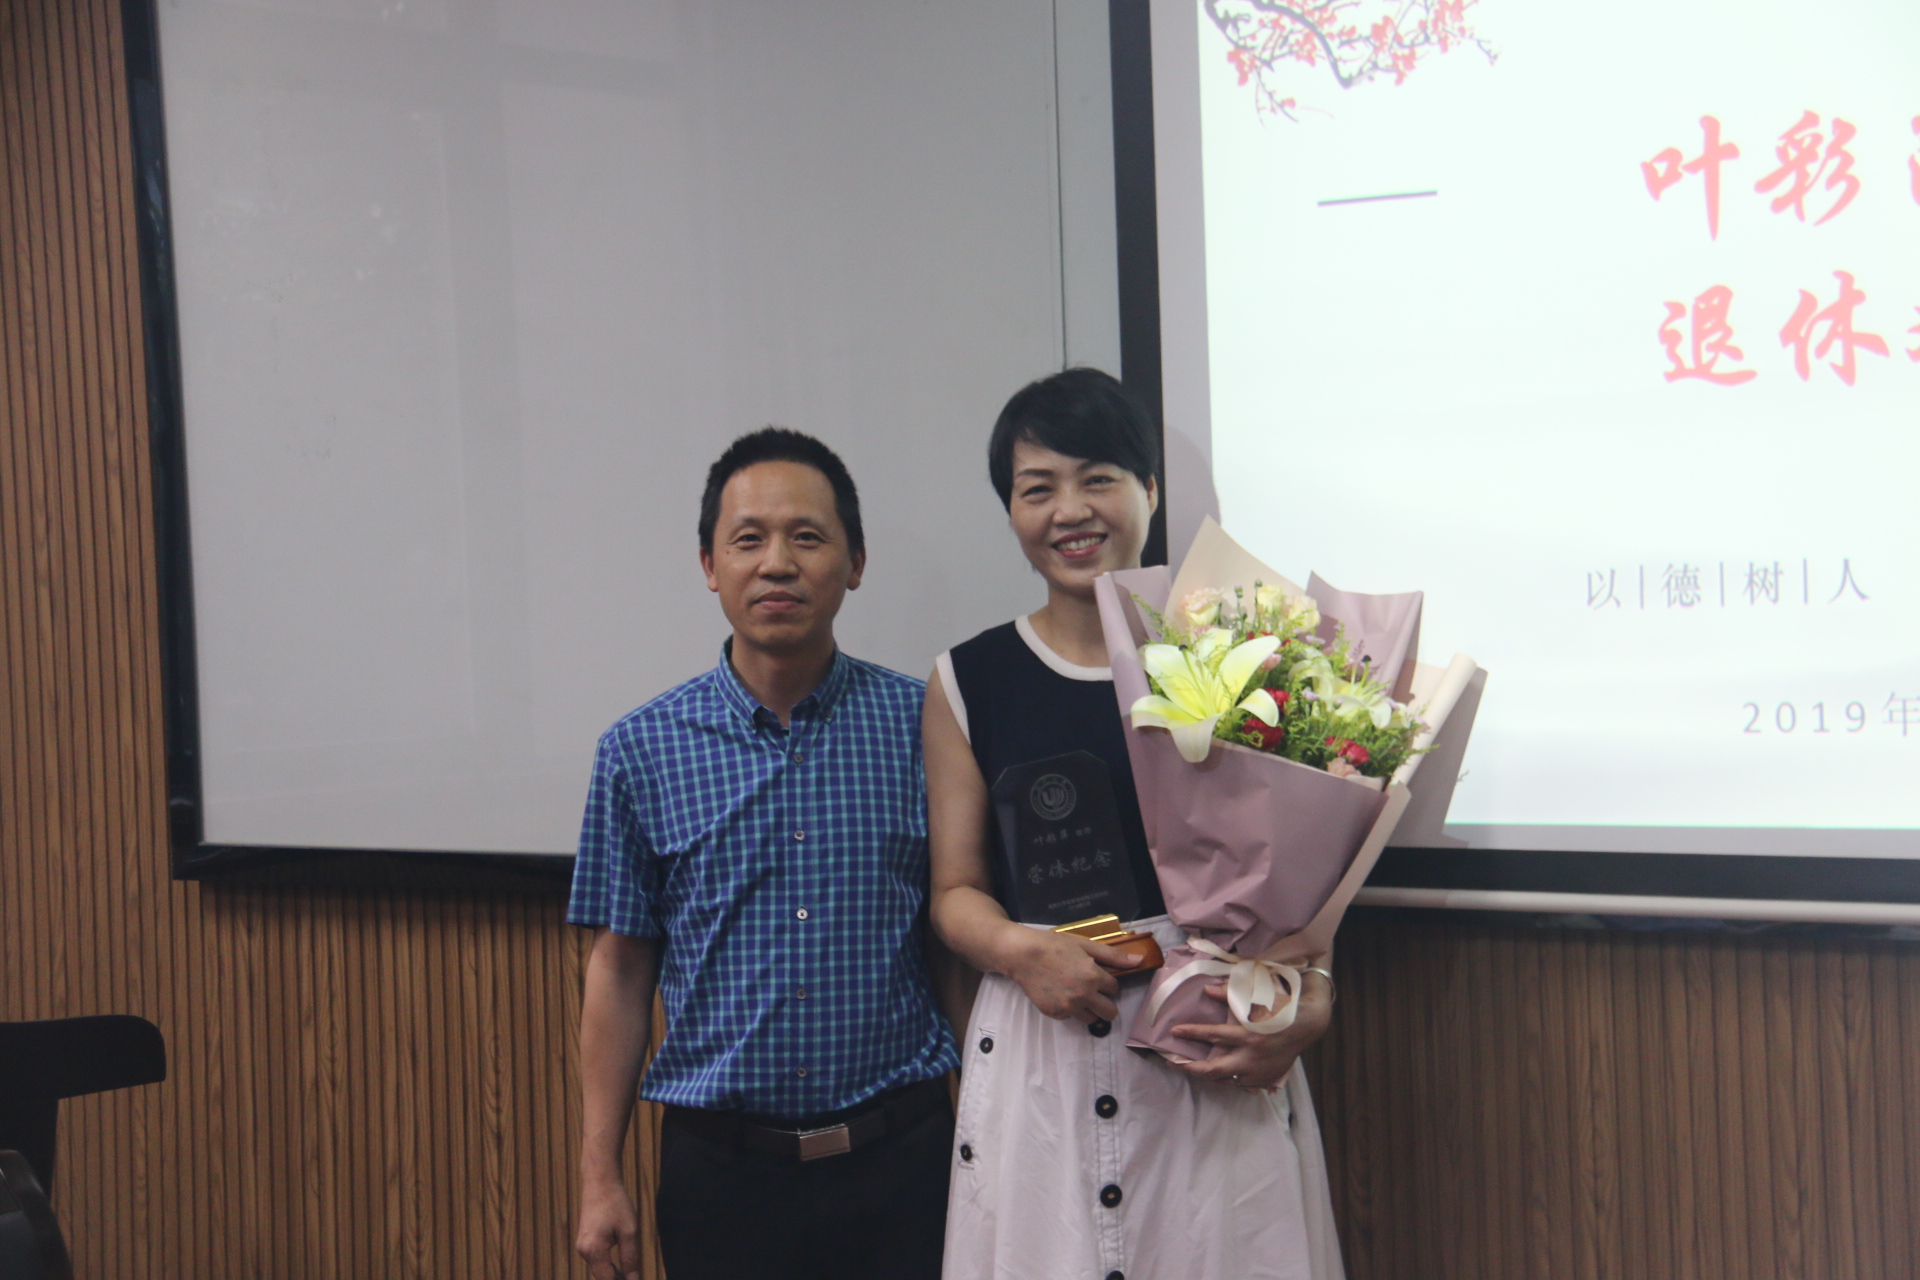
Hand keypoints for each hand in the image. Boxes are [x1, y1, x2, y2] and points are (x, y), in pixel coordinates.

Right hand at [576, 1175, 642, 1279]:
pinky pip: (596, 1260)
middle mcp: (584, 1251)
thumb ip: (630, 1258)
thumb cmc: (616, 1204)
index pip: (607, 1279)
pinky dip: (608, 1266)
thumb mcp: (629, 1231)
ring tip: (630, 1275)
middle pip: (601, 1276)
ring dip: (613, 1274)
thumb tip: (634, 1279)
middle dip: (618, 1279)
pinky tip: (621, 1267)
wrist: (600, 1183)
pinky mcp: (584, 1242)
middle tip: (635, 1277)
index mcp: (594, 1250)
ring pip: (599, 1269)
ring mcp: (582, 1247)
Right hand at [1001, 926, 1139, 1022]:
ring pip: (1091, 1019)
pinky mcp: (1055, 1014)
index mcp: (1094, 977)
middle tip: (1094, 993)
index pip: (1114, 989)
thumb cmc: (1055, 946)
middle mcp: (1083, 996)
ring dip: (1088, 1009)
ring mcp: (1068, 1007)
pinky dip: (1069, 1009)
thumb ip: (1113, 956)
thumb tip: (1139, 960)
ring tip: (1076, 993)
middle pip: (1109, 1012)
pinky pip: (1070, 1018)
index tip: (1098, 977)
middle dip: (1105, 1003)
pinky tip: (1060, 994)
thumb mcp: (1085, 945)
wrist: (1023, 955)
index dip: (1107, 983)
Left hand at [1171, 969, 1333, 1091]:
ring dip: (1208, 1075)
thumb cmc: (1280, 1009)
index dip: (1191, 1033)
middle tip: (1172, 1062)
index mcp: (1248, 1035)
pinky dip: (1229, 1079)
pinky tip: (1220, 1073)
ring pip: (1225, 1080)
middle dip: (1190, 1068)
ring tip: (1192, 1068)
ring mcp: (1258, 1072)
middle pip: (1213, 1070)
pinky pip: (1241, 1084)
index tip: (1174, 1031)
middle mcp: (1251, 1057)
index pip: (1212, 1035)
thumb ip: (1229, 995)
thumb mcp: (1256, 998)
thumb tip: (1206, 991)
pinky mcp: (1265, 1080)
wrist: (1307, 1026)